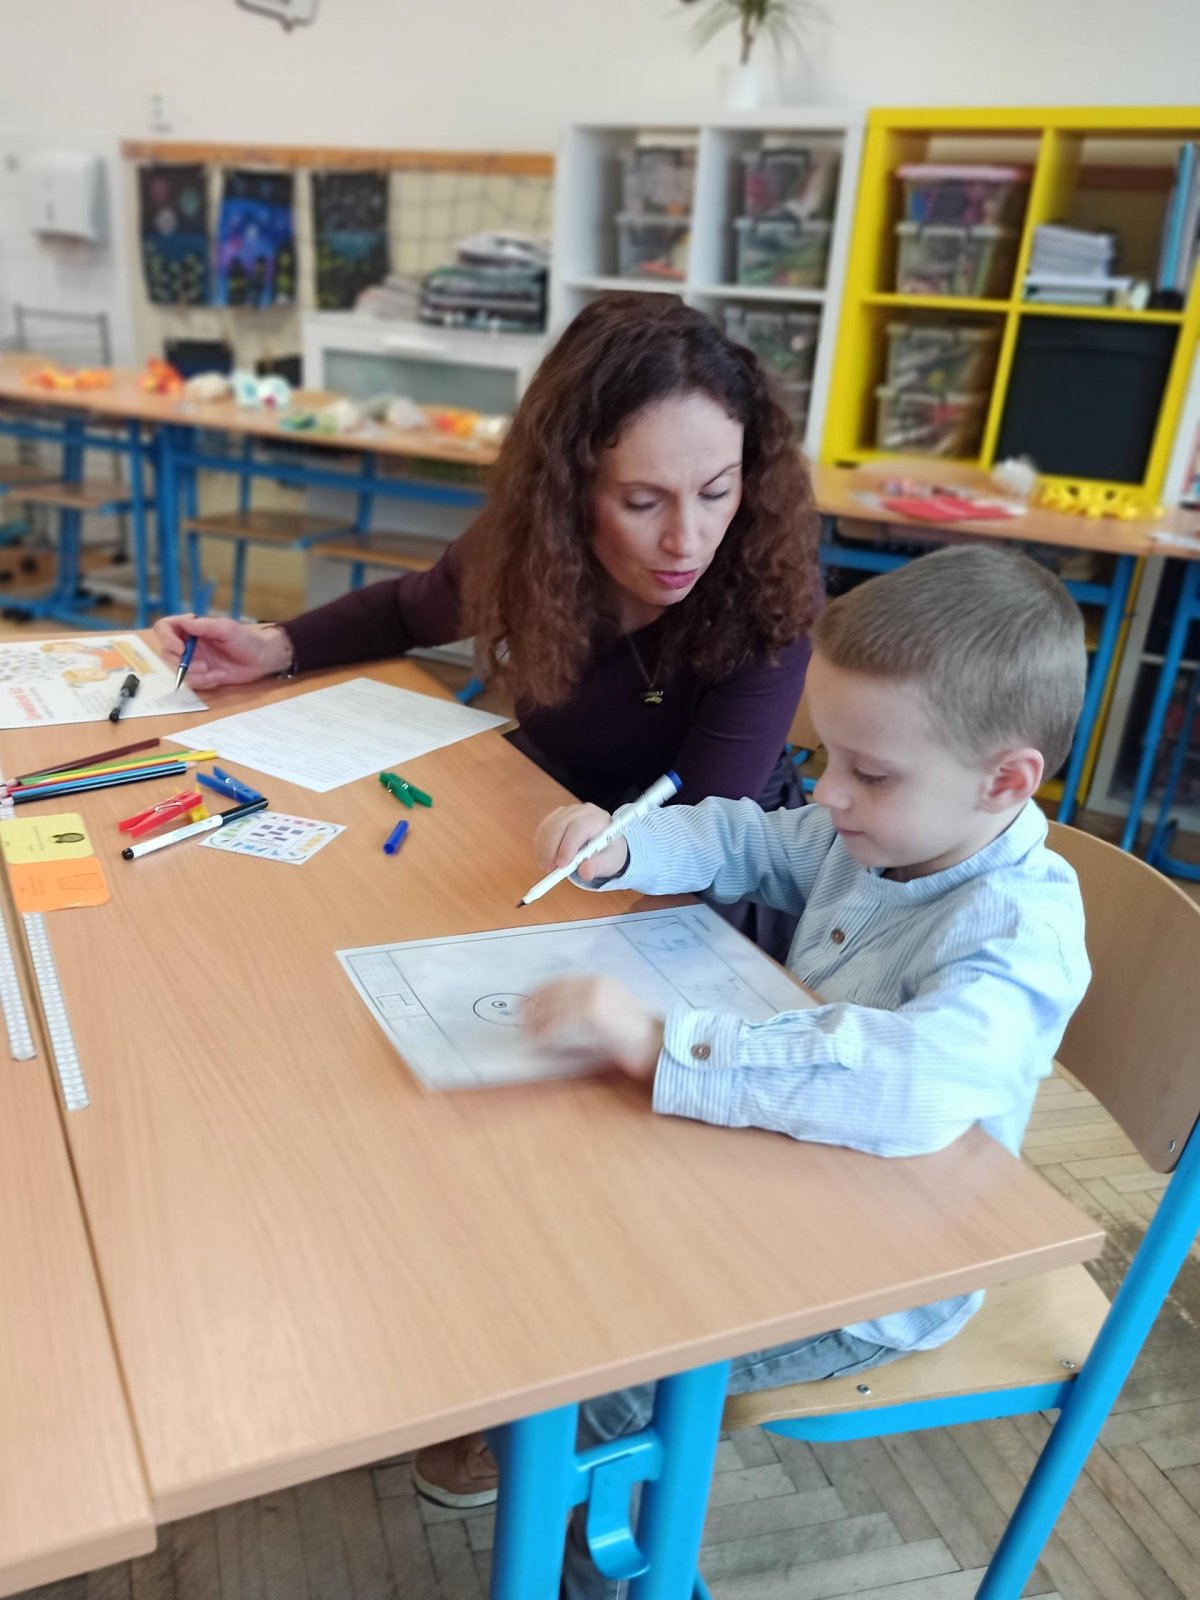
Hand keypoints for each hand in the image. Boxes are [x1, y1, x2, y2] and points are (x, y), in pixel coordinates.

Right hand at [152, 615, 291, 690]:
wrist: (261, 660)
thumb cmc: (246, 639)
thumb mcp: (226, 629)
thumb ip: (204, 626)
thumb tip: (184, 622)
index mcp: (191, 628)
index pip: (164, 628)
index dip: (166, 638)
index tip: (180, 648)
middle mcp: (188, 644)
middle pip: (166, 653)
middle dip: (183, 663)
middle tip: (204, 665)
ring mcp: (193, 661)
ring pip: (178, 672)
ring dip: (196, 675)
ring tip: (217, 673)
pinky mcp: (200, 675)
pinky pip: (192, 683)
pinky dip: (205, 682)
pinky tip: (220, 676)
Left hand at [523, 976, 663, 1081]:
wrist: (660, 1043)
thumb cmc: (636, 1036)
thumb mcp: (610, 1015)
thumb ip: (585, 1010)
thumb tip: (553, 1017)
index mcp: (600, 982)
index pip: (561, 981)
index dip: (540, 991)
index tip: (524, 1003)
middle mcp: (596, 984)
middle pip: (555, 990)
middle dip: (535, 1005)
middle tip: (520, 1020)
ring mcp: (596, 996)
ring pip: (556, 1005)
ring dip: (538, 1020)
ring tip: (527, 1033)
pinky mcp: (596, 1013)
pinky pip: (563, 1020)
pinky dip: (548, 1030)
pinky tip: (541, 1041)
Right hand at [534, 803, 628, 882]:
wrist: (604, 844)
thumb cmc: (608, 852)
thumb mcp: (609, 862)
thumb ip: (598, 867)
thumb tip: (585, 871)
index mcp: (599, 819)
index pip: (580, 828)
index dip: (568, 846)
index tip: (561, 865)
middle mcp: (582, 811)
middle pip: (560, 824)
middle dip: (551, 849)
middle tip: (549, 870)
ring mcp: (567, 811)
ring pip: (549, 826)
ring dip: (544, 849)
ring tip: (547, 867)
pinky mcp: (556, 816)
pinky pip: (543, 828)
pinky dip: (540, 845)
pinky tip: (544, 858)